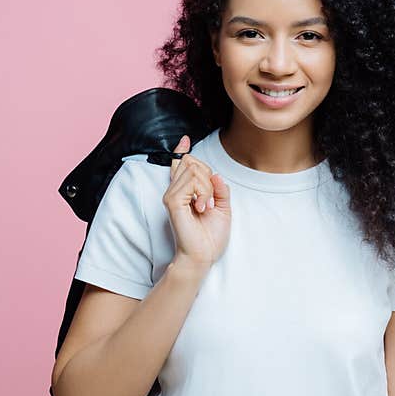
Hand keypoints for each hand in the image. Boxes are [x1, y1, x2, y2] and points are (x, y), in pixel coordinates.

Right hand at [162, 134, 230, 267]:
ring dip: (207, 188)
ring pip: (194, 170)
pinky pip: (191, 181)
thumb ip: (219, 188)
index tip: (185, 140)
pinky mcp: (172, 201)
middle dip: (208, 177)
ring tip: (206, 206)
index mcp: (185, 192)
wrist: (204, 255)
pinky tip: (202, 207)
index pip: (180, 165)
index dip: (182, 151)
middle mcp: (175, 191)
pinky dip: (203, 192)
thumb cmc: (211, 236)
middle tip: (211, 200)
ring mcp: (172, 195)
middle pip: (193, 162)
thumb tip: (215, 173)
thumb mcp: (223, 207)